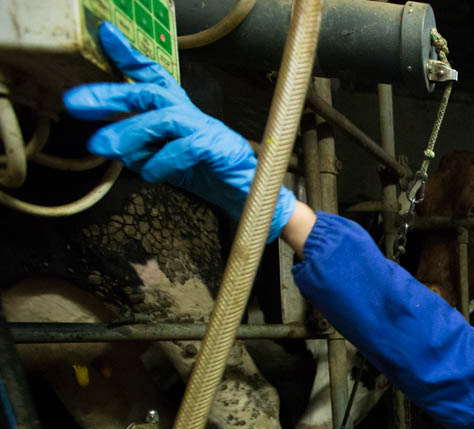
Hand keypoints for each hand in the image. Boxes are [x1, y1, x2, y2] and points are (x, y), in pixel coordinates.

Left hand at [62, 23, 295, 240]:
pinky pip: (185, 147)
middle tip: (76, 103)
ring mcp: (207, 130)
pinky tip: (150, 173)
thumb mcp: (166, 165)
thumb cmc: (211, 178)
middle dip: (111, 94)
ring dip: (129, 131)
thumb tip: (112, 146)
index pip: (154, 79)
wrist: (250, 200)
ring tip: (102, 146)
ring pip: (163, 118)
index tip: (106, 35)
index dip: (130, 56)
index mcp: (179, 115)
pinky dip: (162, 159)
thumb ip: (141, 152)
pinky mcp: (219, 149)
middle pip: (150, 92)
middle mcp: (192, 115)